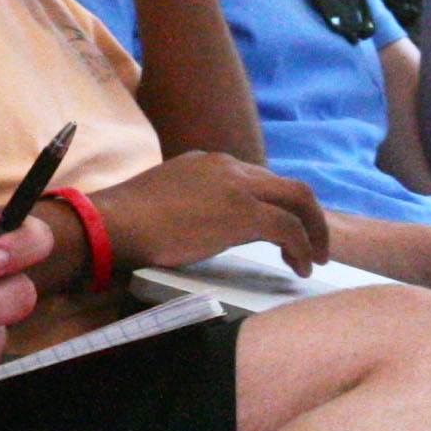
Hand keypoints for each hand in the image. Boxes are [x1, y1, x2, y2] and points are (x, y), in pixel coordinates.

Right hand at [88, 152, 333, 277]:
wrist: (115, 222)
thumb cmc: (127, 220)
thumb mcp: (165, 199)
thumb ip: (189, 203)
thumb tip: (199, 226)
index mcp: (210, 163)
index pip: (256, 181)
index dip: (273, 207)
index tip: (278, 232)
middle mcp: (229, 167)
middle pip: (286, 185)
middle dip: (307, 215)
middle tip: (313, 244)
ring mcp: (238, 187)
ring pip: (297, 198)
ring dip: (312, 230)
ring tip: (314, 258)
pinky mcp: (242, 213)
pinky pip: (288, 227)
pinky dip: (301, 246)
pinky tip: (299, 267)